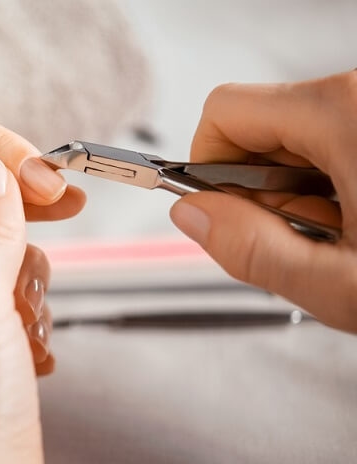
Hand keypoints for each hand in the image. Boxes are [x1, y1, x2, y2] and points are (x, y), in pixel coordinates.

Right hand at [169, 70, 356, 331]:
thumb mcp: (342, 285)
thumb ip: (252, 250)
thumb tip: (191, 216)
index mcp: (343, 114)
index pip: (224, 111)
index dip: (204, 165)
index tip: (222, 210)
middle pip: (259, 127)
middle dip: (259, 189)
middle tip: (304, 238)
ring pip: (295, 138)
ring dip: (299, 192)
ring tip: (344, 234)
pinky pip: (332, 139)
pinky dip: (331, 183)